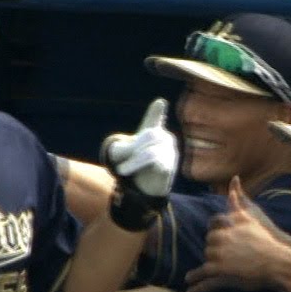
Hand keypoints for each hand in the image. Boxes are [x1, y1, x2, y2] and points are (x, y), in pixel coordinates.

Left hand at [100, 98, 177, 229]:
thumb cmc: (133, 164)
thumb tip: (129, 149)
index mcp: (152, 130)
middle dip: (133, 148)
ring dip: (133, 162)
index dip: (156, 112)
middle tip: (120, 164)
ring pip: (150, 152)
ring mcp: (170, 151)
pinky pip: (155, 163)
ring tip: (122, 170)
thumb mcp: (120, 155)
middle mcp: (164, 138)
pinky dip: (140, 167)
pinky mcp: (170, 166)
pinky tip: (136, 171)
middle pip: (149, 136)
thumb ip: (122, 148)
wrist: (143, 188)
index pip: (154, 119)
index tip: (160, 103)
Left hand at [186, 176, 290, 291]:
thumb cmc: (268, 238)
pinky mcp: (220, 271)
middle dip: (215, 249)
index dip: (218, 231)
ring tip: (212, 272)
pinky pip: (205, 279)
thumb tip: (233, 178)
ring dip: (208, 266)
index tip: (221, 237)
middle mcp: (221, 237)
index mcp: (227, 223)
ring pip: (207, 258)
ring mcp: (219, 255)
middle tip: (229, 256)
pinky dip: (197, 287)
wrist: (279, 261)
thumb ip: (239, 198)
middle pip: (209, 242)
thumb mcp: (253, 214)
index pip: (214, 224)